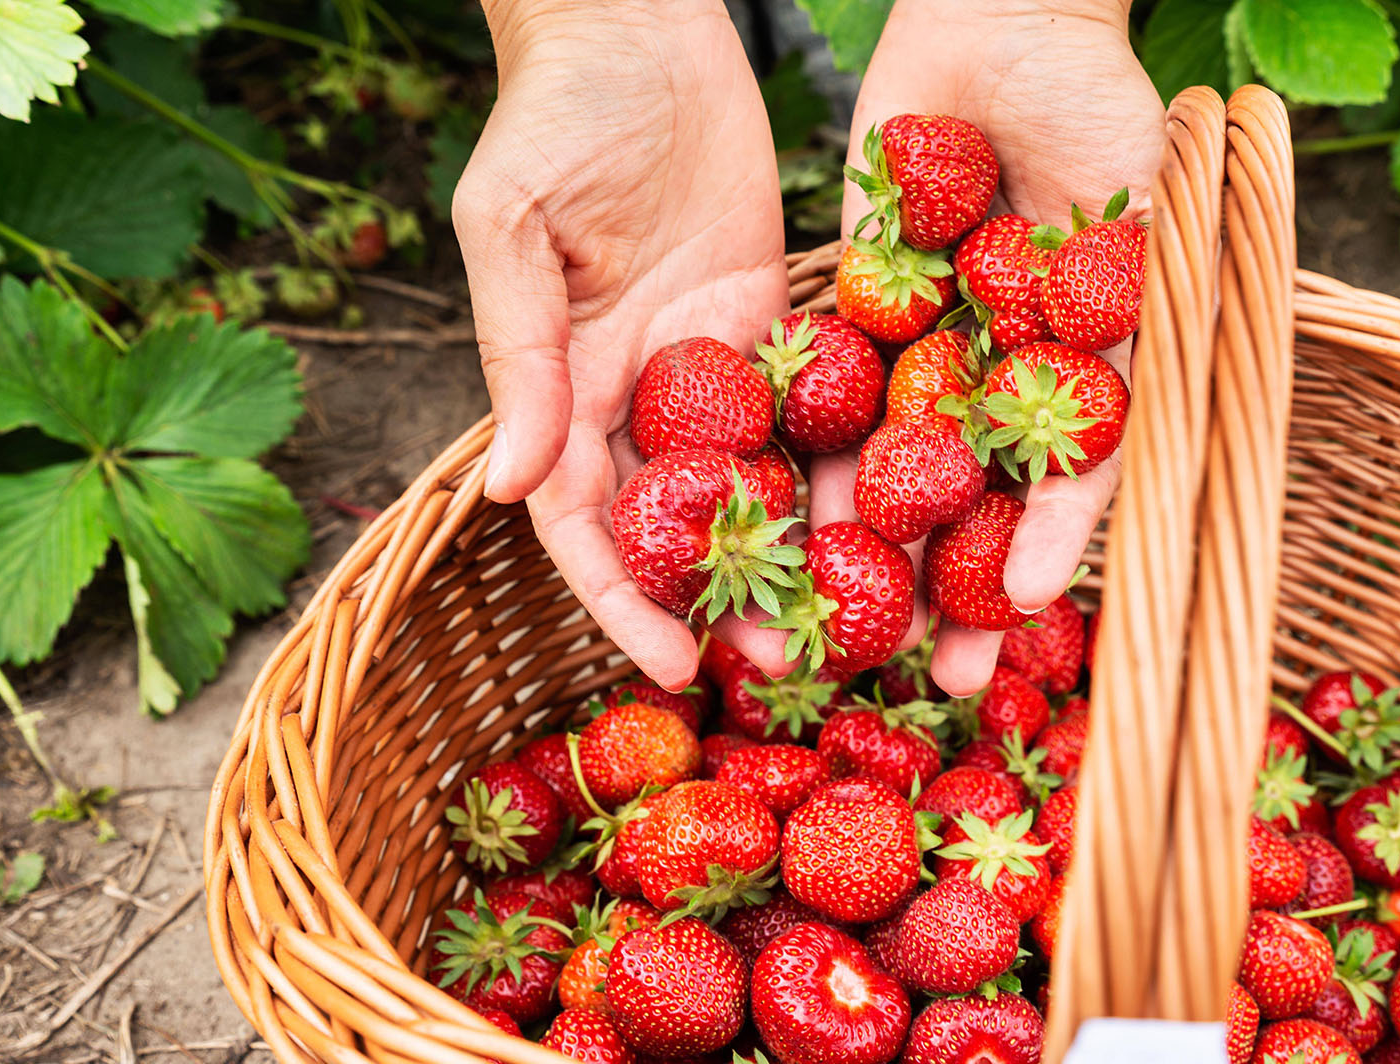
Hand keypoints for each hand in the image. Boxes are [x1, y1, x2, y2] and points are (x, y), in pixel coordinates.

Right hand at [454, 0, 791, 689]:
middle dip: (723, 597)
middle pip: (683, 521)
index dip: (622, 597)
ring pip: (758, 480)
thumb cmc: (553, 115)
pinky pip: (817, 405)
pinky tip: (898, 518)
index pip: (587, 518)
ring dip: (798, 551)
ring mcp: (719, 362)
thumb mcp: (514, 232)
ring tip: (856, 619)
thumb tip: (501, 489)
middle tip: (782, 664)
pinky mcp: (785, 319)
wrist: (642, 25)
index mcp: (568, 383)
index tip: (668, 664)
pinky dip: (849, 463)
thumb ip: (520, 358)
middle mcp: (645, 390)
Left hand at [824, 0, 1165, 695]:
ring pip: (895, 468)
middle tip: (939, 674)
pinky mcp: (858, 305)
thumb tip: (1105, 476)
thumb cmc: (1099, 114)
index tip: (1020, 620)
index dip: (1041, 557)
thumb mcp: (1140, 235)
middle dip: (956, 589)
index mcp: (1080, 372)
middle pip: (976, 503)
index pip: (1063, 489)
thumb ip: (1125, 348)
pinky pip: (829, 392)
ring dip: (873, 551)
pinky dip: (808, 452)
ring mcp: (929, 347)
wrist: (1002, 18)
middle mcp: (1003, 375)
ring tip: (842, 633)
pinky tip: (783, 518)